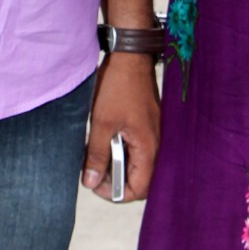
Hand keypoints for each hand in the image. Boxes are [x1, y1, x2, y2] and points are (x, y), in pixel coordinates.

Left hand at [81, 53, 160, 201]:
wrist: (130, 56)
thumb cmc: (119, 87)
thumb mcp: (102, 123)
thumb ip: (97, 156)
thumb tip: (91, 182)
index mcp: (149, 147)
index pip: (139, 188)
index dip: (116, 193)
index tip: (95, 185)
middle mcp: (157, 143)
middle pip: (140, 179)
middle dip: (116, 180)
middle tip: (93, 172)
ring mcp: (154, 133)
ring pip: (138, 163)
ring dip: (117, 164)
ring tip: (96, 155)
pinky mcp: (148, 124)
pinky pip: (138, 148)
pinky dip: (122, 150)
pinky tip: (105, 140)